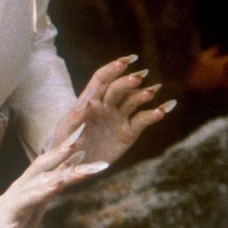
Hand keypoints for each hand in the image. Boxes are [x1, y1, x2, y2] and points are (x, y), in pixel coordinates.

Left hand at [48, 54, 174, 165]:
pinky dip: (154, 115)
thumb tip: (91, 103)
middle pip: (118, 89)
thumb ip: (76, 118)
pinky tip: (164, 110)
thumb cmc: (63, 144)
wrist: (71, 165)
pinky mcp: (128, 133)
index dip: (112, 70)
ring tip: (152, 92)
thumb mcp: (65, 132)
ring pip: (133, 102)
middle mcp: (106, 106)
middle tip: (138, 77)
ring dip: (143, 95)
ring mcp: (118, 118)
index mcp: (89, 101)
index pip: (101, 80)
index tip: (124, 62)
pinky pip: (143, 121)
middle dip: (128, 82)